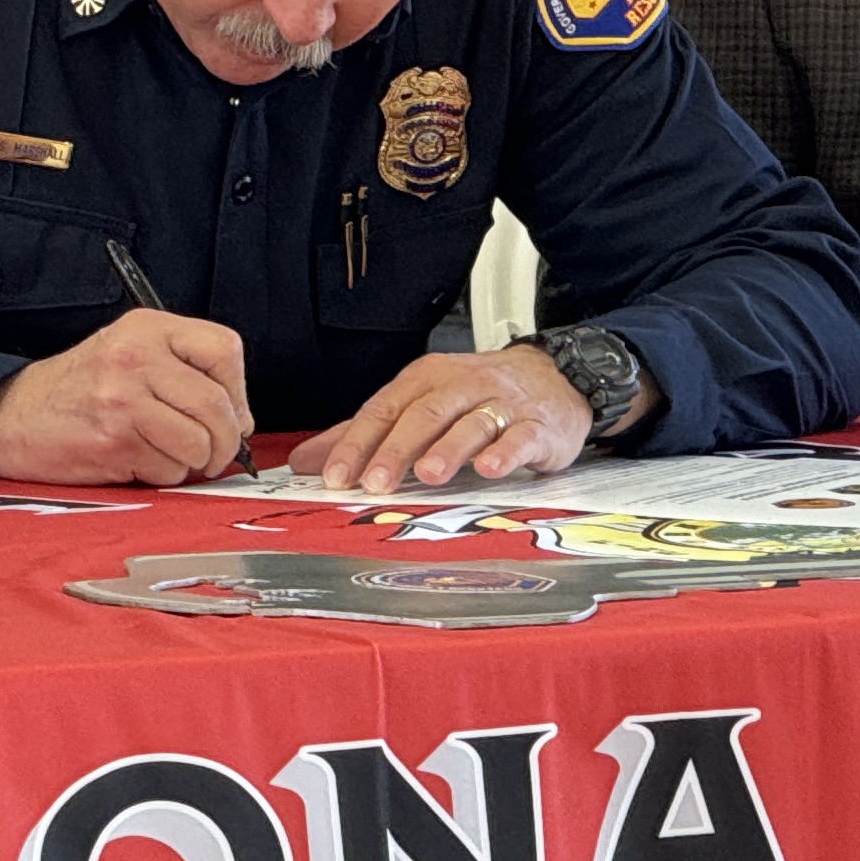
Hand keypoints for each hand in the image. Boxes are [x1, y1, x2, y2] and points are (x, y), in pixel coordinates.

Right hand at [0, 311, 253, 485]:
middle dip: (226, 441)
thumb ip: (182, 371)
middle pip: (217, 404)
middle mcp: (135, 356)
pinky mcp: (113, 440)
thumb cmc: (77, 389)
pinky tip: (138, 461)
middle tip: (215, 453)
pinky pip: (168, 469)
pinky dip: (163, 475)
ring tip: (170, 456)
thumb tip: (239, 419)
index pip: (225, 350)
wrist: (10, 414)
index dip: (239, 391)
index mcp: (146, 328)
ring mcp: (123, 398)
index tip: (233, 414)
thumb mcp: (128, 353)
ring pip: (198, 442)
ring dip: (194, 462)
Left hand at [293, 342, 596, 493]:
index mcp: (425, 380)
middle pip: (423, 415)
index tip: (336, 476)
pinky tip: (490, 469)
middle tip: (374, 482)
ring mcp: (501, 404)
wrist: (554, 378)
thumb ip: (364, 434)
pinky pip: (520, 436)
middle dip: (396, 449)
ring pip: (470, 423)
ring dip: (448, 448)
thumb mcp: (418, 405)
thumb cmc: (477, 397)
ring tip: (428, 474)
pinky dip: (505, 452)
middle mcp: (461, 386)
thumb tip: (305, 461)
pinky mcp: (537, 426)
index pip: (383, 409)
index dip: (358, 443)